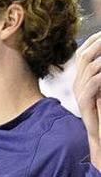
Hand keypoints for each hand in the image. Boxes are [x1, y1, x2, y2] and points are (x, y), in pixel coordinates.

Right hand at [74, 31, 100, 168]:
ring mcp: (80, 92)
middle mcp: (78, 83)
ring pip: (89, 68)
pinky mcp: (85, 102)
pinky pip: (93, 84)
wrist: (99, 136)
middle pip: (84, 56)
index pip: (83, 53)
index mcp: (81, 77)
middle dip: (98, 44)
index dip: (93, 40)